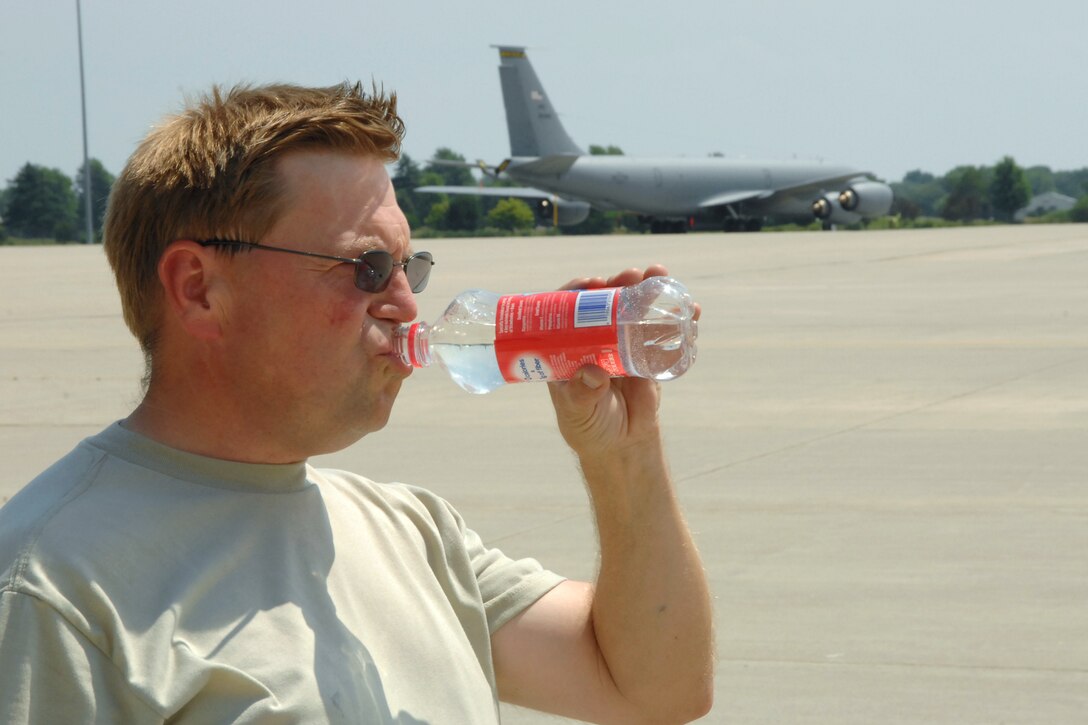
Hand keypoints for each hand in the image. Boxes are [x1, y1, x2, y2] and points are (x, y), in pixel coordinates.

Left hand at [547, 265, 696, 459]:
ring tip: (661, 275)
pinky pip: (667, 333)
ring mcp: (626, 343)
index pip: (569, 309)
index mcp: (570, 345)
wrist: (622, 444)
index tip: (591, 283)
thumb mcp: (578, 411)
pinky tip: (691, 309)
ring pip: (638, 310)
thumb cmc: (589, 426)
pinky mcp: (652, 355)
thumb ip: (582, 394)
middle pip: (607, 300)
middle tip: (630, 276)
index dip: (579, 290)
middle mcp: (597, 338)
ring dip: (651, 290)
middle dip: (620, 282)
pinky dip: (681, 319)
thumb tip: (593, 372)